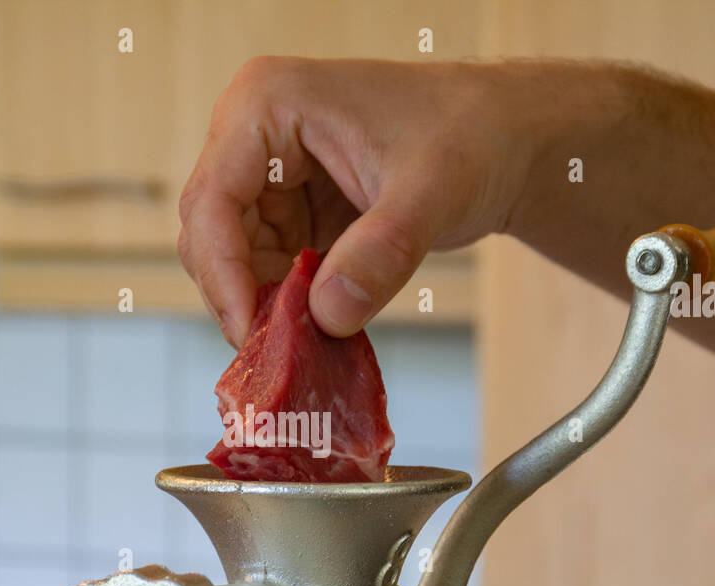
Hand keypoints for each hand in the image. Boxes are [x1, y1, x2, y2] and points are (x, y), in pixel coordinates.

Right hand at [177, 57, 527, 345]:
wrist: (503, 138)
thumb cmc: (471, 136)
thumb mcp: (431, 193)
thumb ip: (381, 253)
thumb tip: (328, 315)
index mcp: (267, 104)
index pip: (212, 200)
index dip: (225, 274)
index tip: (252, 333)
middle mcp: (252, 133)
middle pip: (210, 233)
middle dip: (241, 296)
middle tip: (278, 352)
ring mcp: (267, 171)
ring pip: (232, 257)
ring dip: (264, 305)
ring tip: (306, 341)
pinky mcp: (287, 205)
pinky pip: (265, 265)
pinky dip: (286, 301)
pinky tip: (319, 323)